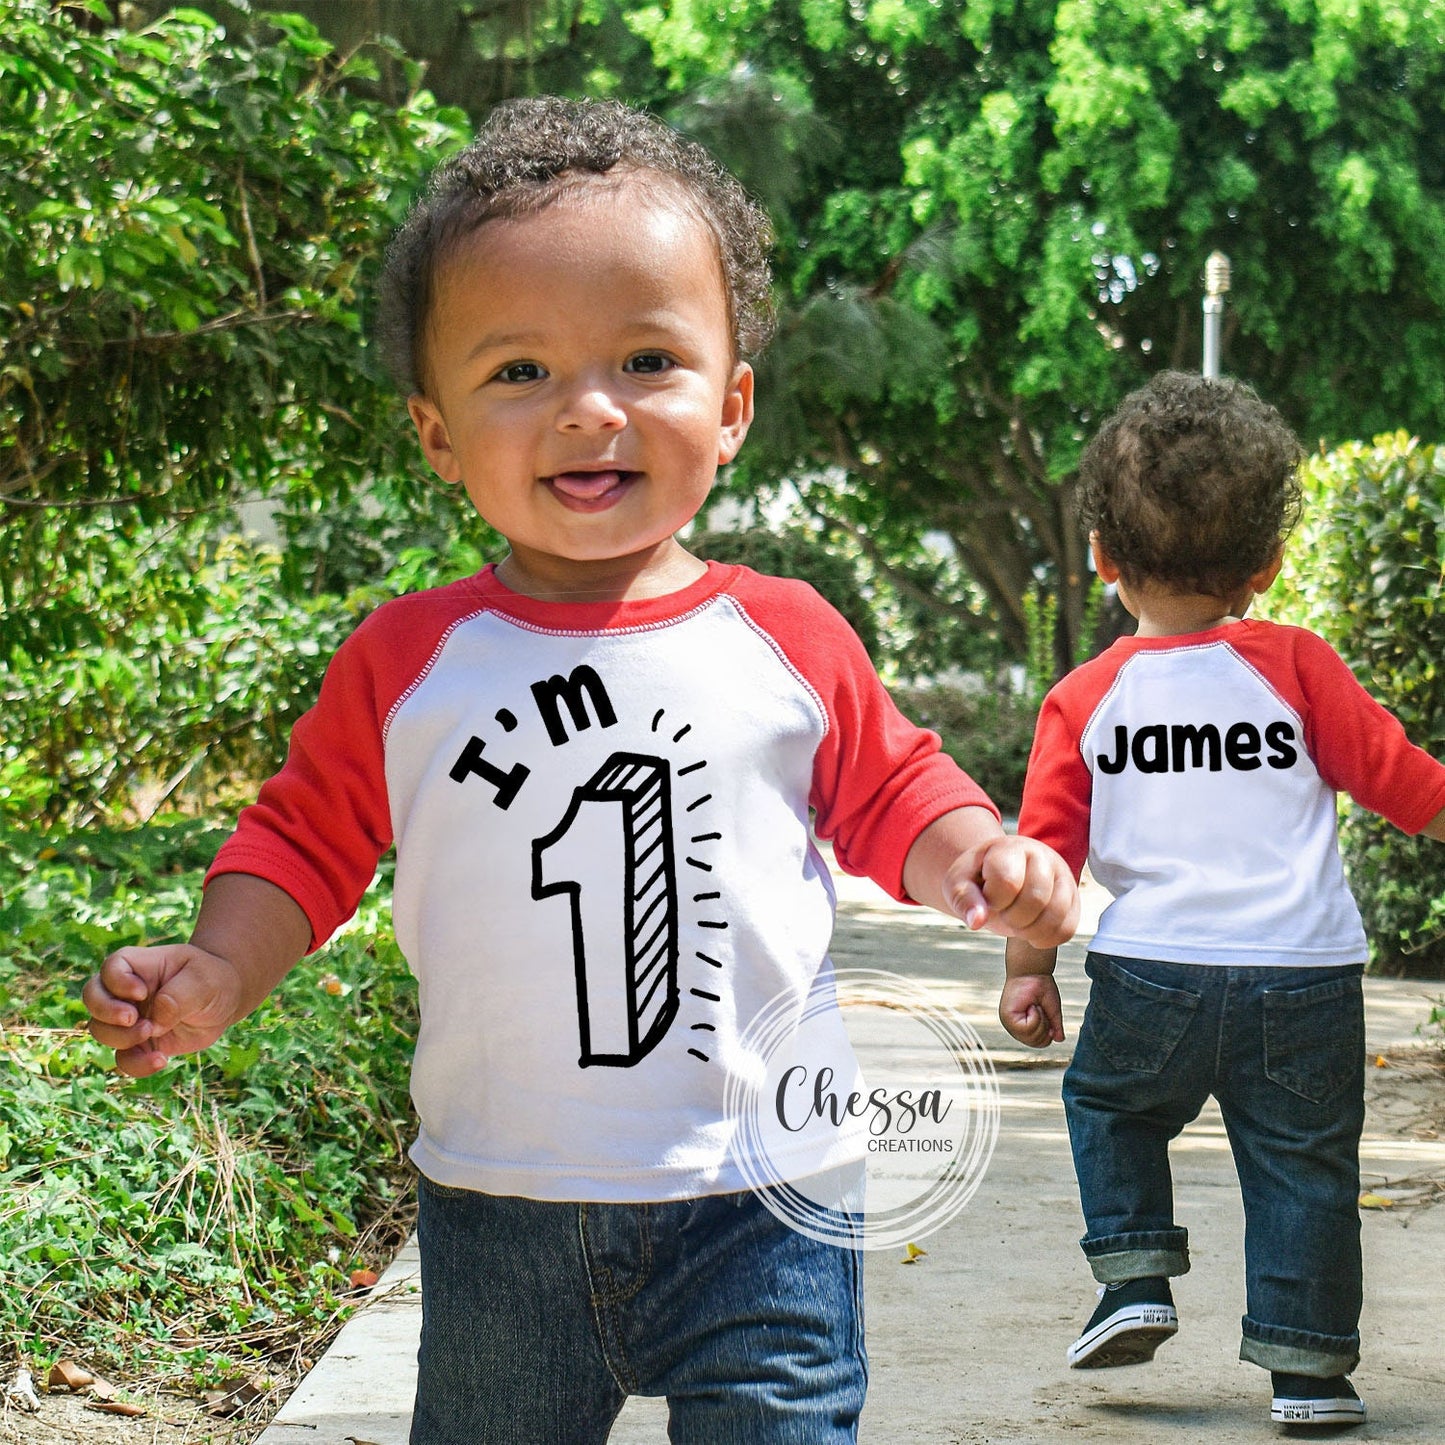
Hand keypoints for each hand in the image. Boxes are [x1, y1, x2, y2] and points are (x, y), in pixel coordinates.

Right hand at [83, 944, 244, 1077]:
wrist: (226, 1000)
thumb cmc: (212, 979)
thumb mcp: (203, 980)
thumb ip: (178, 996)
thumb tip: (154, 1022)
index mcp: (141, 965)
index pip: (112, 967)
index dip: (117, 982)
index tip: (142, 992)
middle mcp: (127, 991)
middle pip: (92, 997)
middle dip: (106, 1012)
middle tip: (133, 1018)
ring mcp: (130, 1018)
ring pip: (100, 1030)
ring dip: (121, 1038)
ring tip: (152, 1032)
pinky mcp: (140, 1043)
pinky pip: (123, 1059)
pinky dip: (136, 1065)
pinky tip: (161, 1060)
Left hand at [942, 834, 1078, 947]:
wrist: (997, 874)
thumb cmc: (977, 878)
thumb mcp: (959, 884)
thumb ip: (964, 900)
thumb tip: (976, 921)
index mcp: (1010, 848)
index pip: (1008, 881)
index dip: (994, 901)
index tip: (987, 899)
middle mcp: (1042, 856)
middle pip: (1036, 898)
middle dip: (1013, 918)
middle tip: (1002, 914)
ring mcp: (1062, 876)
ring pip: (1057, 914)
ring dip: (1031, 931)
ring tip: (1016, 924)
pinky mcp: (1074, 898)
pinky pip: (1068, 929)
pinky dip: (1047, 938)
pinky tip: (1031, 932)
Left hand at [1000, 973, 1064, 1046]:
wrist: (1032, 971)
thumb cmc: (1041, 987)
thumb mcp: (1052, 1010)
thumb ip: (1055, 1026)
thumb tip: (1059, 1039)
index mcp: (1024, 1025)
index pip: (1040, 1042)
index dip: (1049, 1032)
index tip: (1046, 1014)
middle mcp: (1014, 1026)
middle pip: (1036, 1043)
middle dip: (1045, 1026)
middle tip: (1040, 1009)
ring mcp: (1010, 1023)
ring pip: (1031, 1038)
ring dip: (1040, 1021)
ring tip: (1035, 1006)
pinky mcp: (1007, 1018)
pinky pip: (1026, 1029)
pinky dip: (1035, 1017)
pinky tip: (1031, 1006)